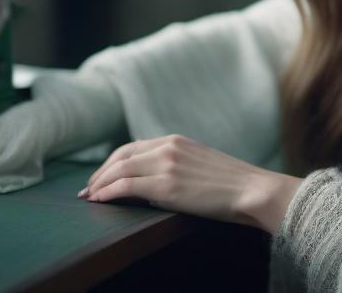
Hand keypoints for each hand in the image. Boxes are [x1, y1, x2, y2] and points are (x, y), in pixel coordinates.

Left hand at [77, 134, 303, 233]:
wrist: (253, 190)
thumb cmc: (231, 184)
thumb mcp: (198, 164)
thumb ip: (175, 165)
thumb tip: (150, 183)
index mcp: (175, 140)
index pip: (131, 147)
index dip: (111, 162)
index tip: (101, 176)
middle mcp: (167, 147)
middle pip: (120, 156)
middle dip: (100, 173)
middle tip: (88, 188)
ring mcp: (166, 165)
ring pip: (120, 170)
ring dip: (99, 184)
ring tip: (89, 196)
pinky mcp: (167, 185)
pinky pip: (127, 186)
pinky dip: (108, 192)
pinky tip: (99, 200)